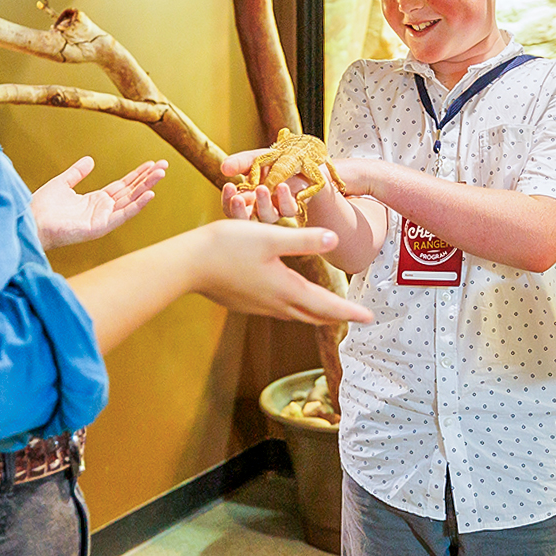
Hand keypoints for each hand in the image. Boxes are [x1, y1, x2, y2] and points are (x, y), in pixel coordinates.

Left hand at [32, 157, 166, 249]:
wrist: (30, 221)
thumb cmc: (42, 207)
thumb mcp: (62, 183)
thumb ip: (77, 173)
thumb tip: (90, 160)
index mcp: (95, 200)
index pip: (123, 186)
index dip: (137, 175)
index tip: (151, 164)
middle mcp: (102, 210)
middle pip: (131, 191)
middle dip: (148, 178)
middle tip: (164, 165)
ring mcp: (103, 219)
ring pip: (131, 201)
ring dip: (147, 188)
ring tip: (161, 175)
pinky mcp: (100, 228)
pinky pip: (123, 215)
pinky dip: (137, 206)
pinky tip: (149, 194)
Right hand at [190, 219, 371, 325]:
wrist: (186, 265)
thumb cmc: (227, 246)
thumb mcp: (270, 237)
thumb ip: (304, 240)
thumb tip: (334, 239)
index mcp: (286, 288)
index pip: (326, 305)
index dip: (349, 311)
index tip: (369, 317)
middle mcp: (274, 303)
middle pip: (312, 315)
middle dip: (334, 316)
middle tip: (352, 317)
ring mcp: (257, 306)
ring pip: (294, 314)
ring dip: (313, 313)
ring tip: (325, 310)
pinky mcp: (243, 303)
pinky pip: (276, 309)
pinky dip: (292, 308)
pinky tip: (288, 300)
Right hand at [220, 147, 307, 223]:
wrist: (297, 159)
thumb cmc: (271, 162)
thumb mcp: (252, 159)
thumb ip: (238, 163)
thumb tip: (223, 168)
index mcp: (245, 198)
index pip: (231, 207)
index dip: (228, 200)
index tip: (228, 186)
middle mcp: (258, 208)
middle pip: (246, 220)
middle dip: (239, 212)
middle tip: (237, 199)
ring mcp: (276, 210)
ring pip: (267, 217)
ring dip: (263, 204)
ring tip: (261, 188)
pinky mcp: (292, 207)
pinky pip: (288, 209)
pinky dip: (284, 199)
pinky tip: (281, 186)